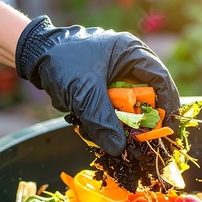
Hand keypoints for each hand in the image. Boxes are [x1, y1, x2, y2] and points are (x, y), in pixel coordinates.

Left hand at [15, 15, 179, 155]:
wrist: (33, 54)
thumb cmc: (61, 62)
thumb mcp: (84, 93)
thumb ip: (102, 121)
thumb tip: (119, 149)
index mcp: (131, 52)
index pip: (160, 79)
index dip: (167, 104)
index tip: (166, 127)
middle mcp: (127, 60)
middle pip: (147, 93)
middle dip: (143, 118)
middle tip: (141, 138)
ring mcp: (115, 72)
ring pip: (129, 103)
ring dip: (122, 121)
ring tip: (116, 136)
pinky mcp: (102, 84)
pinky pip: (112, 105)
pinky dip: (107, 119)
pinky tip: (96, 128)